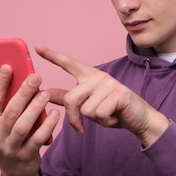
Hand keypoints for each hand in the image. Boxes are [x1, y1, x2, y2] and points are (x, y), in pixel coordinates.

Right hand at [0, 65, 59, 175]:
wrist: (15, 172)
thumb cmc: (8, 139)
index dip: (0, 83)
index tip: (9, 66)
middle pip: (10, 112)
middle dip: (23, 93)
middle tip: (36, 77)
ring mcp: (10, 149)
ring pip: (22, 126)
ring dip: (35, 108)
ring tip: (46, 94)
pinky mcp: (26, 157)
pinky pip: (37, 139)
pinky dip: (47, 126)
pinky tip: (56, 114)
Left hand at [36, 45, 169, 146]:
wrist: (138, 118)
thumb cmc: (112, 111)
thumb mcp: (87, 106)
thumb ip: (67, 98)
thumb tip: (47, 93)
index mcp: (88, 76)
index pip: (68, 63)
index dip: (52, 56)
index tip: (37, 47)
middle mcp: (98, 76)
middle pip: (71, 99)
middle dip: (73, 119)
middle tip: (81, 128)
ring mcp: (109, 83)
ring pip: (86, 110)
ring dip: (95, 120)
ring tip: (107, 115)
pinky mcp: (119, 94)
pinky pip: (99, 114)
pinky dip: (106, 122)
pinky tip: (115, 116)